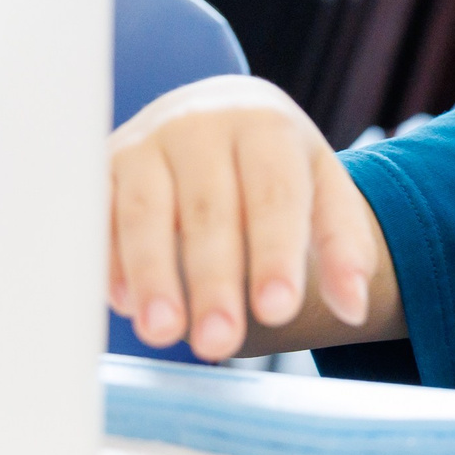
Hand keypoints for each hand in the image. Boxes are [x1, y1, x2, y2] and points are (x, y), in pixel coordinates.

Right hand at [108, 80, 388, 360]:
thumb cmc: (273, 167)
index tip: (279, 310)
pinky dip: (109, 260)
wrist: (215, 113)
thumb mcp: (321, 188)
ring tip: (164, 332)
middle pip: (209, 209)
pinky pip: (99, 215)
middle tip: (220, 341)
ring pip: (145, 212)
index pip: (274, 194)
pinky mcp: (102, 166)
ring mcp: (145, 142)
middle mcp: (201, 125)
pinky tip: (122, 305)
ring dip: (152, 275)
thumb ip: (344, 245)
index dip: (275, 253)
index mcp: (266, 125)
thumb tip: (355, 307)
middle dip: (214, 280)